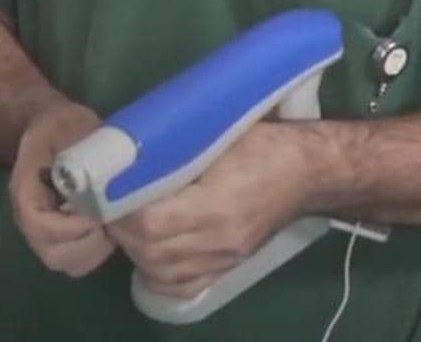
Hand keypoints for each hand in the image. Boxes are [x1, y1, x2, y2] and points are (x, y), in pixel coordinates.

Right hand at [9, 101, 115, 277]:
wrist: (56, 133)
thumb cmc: (62, 128)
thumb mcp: (68, 124)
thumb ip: (80, 144)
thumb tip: (107, 166)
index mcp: (26, 192)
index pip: (37, 224)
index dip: (69, 226)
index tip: (98, 213)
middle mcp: (31, 220)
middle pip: (53, 254)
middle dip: (89, 242)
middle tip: (112, 218)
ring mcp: (47, 234)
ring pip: (69, 263)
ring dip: (97, 249)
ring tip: (113, 222)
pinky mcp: (66, 240)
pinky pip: (81, 261)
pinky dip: (100, 251)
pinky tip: (113, 226)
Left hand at [107, 122, 316, 297]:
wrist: (310, 172)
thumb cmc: (265, 144)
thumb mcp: (218, 136)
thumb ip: (174, 154)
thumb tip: (127, 158)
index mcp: (217, 204)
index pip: (149, 222)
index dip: (120, 208)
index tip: (110, 188)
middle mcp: (219, 239)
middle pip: (149, 251)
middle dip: (122, 229)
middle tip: (115, 203)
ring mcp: (225, 257)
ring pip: (160, 271)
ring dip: (136, 250)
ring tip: (132, 223)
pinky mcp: (229, 265)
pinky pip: (183, 285)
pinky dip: (159, 272)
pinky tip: (154, 251)